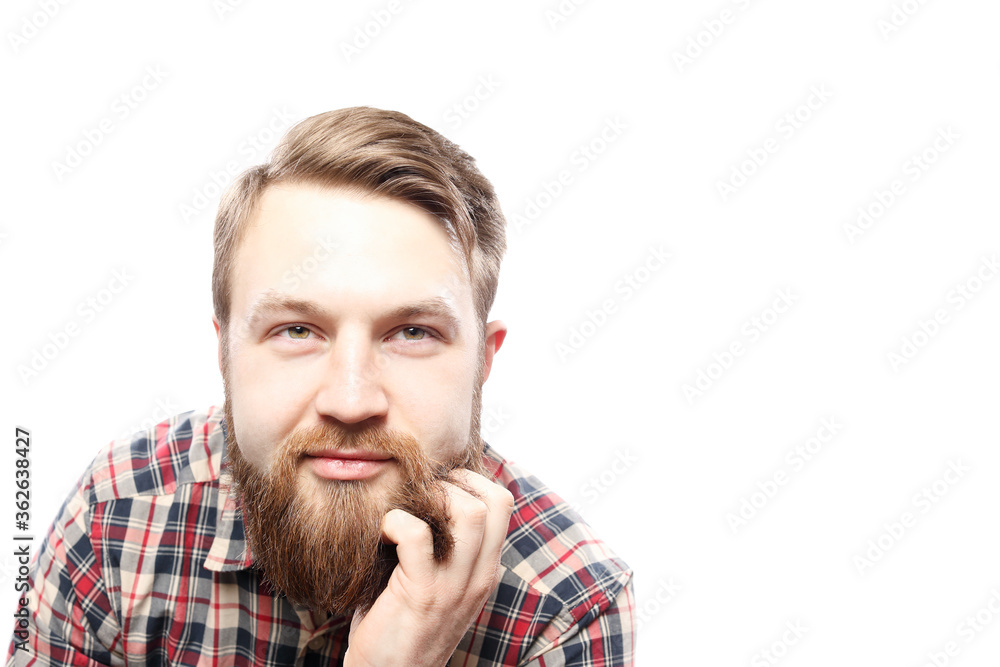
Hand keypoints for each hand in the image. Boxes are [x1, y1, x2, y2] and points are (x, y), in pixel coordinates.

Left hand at [344, 469, 514, 665]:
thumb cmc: (405, 627)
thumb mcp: (444, 589)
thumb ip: (451, 554)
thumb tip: (434, 499)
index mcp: (486, 572)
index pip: (504, 505)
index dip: (473, 481)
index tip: (441, 484)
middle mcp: (477, 578)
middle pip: (494, 503)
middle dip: (456, 482)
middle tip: (423, 491)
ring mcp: (453, 587)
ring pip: (468, 514)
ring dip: (433, 497)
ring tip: (408, 507)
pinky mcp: (420, 593)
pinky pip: (416, 534)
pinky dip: (395, 520)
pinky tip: (384, 532)